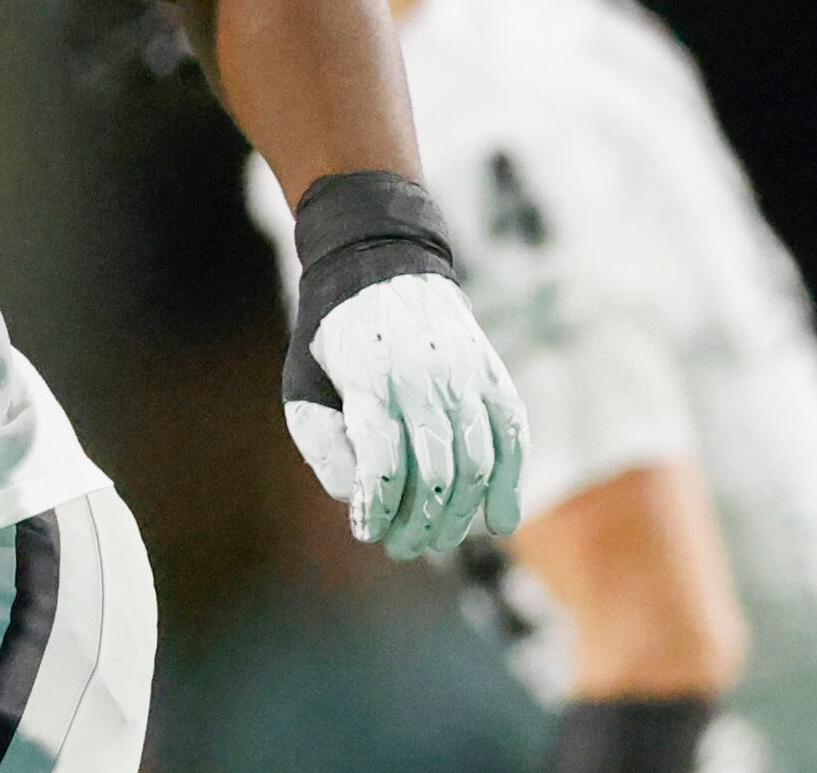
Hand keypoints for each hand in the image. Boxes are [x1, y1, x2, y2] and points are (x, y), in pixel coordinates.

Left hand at [287, 270, 527, 559]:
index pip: (381, 458)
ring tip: (436, 541)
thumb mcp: (304, 380)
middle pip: (433, 472)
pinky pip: (512, 440)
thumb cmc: (335, 340)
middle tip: (401, 547)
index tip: (367, 531)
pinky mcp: (494, 379)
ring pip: (475, 464)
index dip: (378, 505)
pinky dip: (510, 484)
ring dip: (458, 515)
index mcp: (369, 380)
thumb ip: (322, 438)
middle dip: (418, 522)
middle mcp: (422, 379)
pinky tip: (500, 521)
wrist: (382, 269)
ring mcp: (465, 379)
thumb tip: (356, 495)